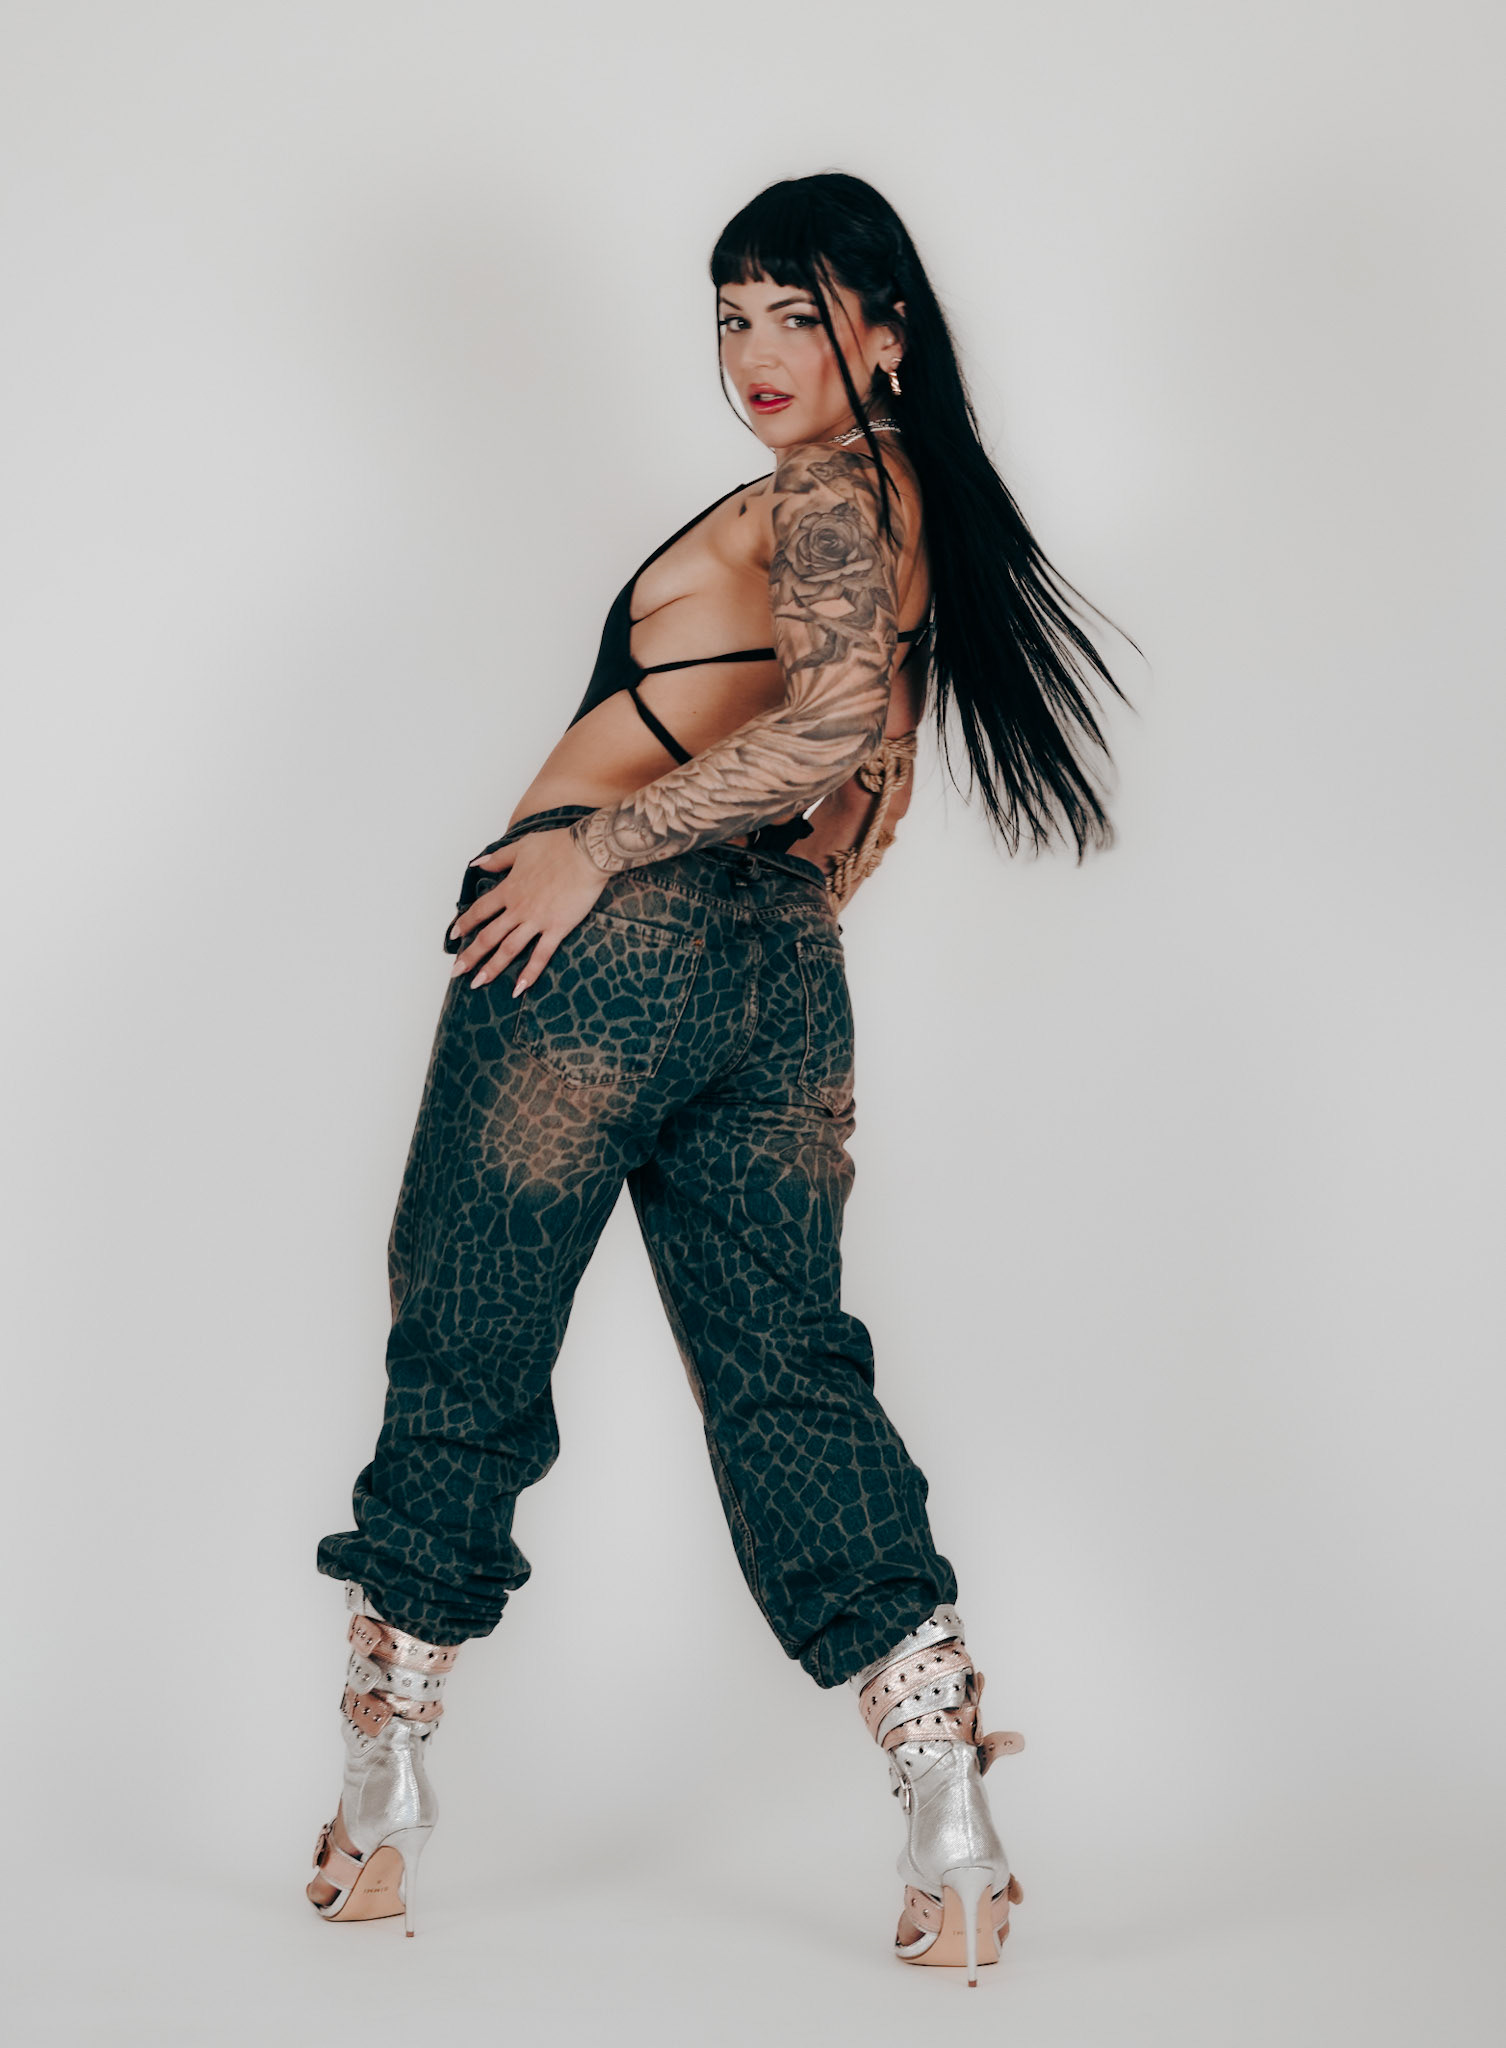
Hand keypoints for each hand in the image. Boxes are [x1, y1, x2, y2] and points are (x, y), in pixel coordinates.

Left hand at [447, 826, 608, 993]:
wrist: (586, 852)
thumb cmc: (557, 846)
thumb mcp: (521, 847)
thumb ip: (497, 858)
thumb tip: (476, 863)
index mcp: (509, 889)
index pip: (480, 911)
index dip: (465, 924)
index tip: (454, 937)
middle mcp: (518, 908)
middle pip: (488, 936)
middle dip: (470, 955)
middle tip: (456, 971)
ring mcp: (537, 921)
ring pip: (508, 949)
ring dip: (492, 968)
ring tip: (477, 983)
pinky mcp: (557, 928)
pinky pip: (541, 955)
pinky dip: (529, 973)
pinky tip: (519, 988)